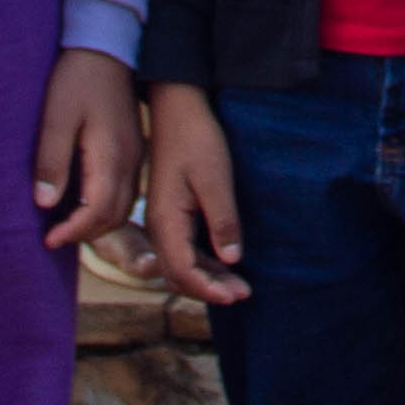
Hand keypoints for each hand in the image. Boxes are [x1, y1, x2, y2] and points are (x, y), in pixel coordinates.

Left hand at [37, 47, 143, 247]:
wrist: (106, 48)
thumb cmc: (76, 79)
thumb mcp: (55, 117)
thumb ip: (51, 161)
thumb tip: (45, 203)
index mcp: (110, 155)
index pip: (97, 211)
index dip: (73, 231)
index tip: (48, 240)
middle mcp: (129, 160)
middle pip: (113, 216)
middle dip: (85, 233)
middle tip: (54, 237)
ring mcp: (135, 155)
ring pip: (123, 207)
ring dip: (97, 223)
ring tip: (68, 225)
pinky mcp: (133, 149)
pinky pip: (126, 191)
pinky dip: (107, 208)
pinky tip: (85, 202)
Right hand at [142, 84, 249, 303]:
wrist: (178, 109)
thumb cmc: (197, 140)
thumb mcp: (215, 179)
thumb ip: (222, 220)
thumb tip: (232, 259)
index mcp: (166, 221)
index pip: (183, 272)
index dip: (209, 289)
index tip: (237, 295)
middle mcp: (160, 227)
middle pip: (179, 276)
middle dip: (210, 290)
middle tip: (244, 294)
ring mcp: (164, 221)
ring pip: (181, 265)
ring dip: (209, 278)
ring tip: (241, 285)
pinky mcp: (172, 213)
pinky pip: (185, 249)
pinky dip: (205, 263)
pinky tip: (227, 263)